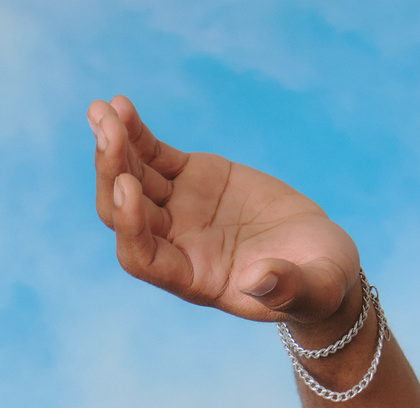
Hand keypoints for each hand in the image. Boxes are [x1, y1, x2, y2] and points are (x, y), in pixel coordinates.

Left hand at [88, 95, 359, 327]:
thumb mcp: (310, 289)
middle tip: (106, 134)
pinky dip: (136, 132)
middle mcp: (175, 245)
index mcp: (193, 278)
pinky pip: (154, 155)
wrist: (318, 259)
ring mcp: (179, 211)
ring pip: (133, 179)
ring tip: (101, 109)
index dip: (130, 225)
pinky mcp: (191, 179)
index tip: (126, 187)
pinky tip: (118, 106)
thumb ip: (285, 288)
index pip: (143, 258)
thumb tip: (258, 278)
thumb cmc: (316, 284)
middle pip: (124, 214)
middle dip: (112, 174)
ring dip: (114, 146)